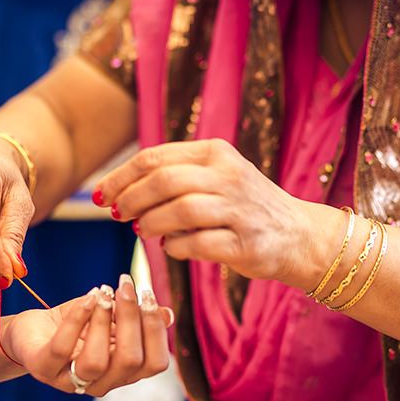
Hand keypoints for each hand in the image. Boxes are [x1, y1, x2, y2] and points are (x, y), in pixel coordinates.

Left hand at [3, 275, 171, 395]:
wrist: (31, 330)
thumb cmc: (76, 323)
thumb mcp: (110, 318)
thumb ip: (136, 319)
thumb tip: (167, 313)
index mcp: (123, 372)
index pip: (155, 364)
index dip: (156, 331)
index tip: (149, 296)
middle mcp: (101, 383)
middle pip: (130, 362)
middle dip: (132, 320)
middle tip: (127, 286)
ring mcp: (70, 381)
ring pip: (96, 362)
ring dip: (103, 322)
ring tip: (103, 295)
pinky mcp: (43, 369)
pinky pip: (61, 349)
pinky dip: (77, 320)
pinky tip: (87, 298)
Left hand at [95, 139, 308, 281]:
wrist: (299, 235)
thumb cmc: (244, 207)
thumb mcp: (215, 177)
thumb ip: (175, 178)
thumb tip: (119, 192)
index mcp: (216, 153)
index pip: (154, 158)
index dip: (120, 177)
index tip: (101, 195)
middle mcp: (228, 176)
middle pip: (163, 181)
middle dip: (130, 199)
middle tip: (118, 215)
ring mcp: (238, 210)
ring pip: (179, 210)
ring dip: (151, 223)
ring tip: (143, 231)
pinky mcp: (244, 243)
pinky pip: (197, 244)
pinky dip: (175, 247)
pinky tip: (171, 247)